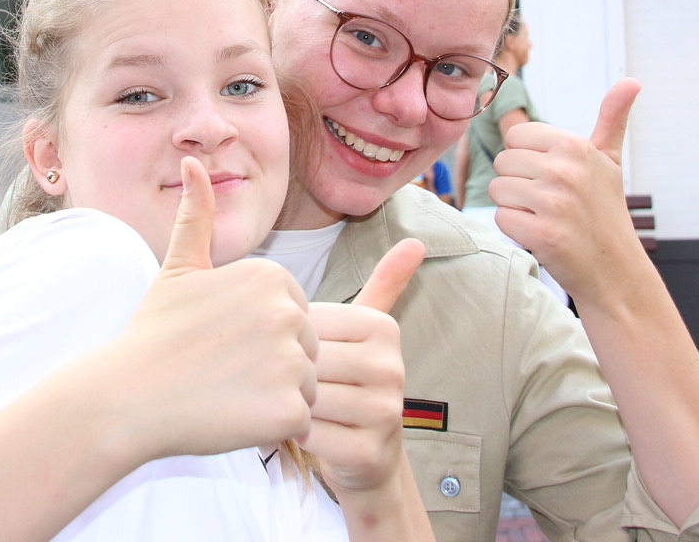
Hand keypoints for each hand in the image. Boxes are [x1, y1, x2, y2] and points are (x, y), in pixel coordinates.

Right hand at [114, 157, 318, 460]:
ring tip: (225, 392)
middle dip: (272, 367)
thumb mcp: (179, 268)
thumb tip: (192, 162)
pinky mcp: (289, 408)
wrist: (128, 396)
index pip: (294, 316)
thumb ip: (197, 215)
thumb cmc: (154, 332)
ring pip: (305, 387)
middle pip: (306, 350)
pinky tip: (231, 415)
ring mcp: (292, 361)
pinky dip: (271, 427)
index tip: (222, 341)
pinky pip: (299, 421)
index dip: (260, 336)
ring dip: (272, 398)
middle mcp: (289, 313)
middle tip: (221, 370)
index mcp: (273, 277)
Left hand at [303, 238, 424, 493]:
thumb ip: (384, 284)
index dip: (287, 341)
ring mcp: (385, 412)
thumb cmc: (351, 382)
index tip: (293, 354)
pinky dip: (292, 433)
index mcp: (383, 328)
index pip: (309, 323)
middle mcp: (392, 367)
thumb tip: (416, 241)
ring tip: (291, 405)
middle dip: (285, 374)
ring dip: (286, 403)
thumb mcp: (364, 329)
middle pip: (308, 360)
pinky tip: (298, 431)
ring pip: (306, 397)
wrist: (368, 457)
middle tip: (283, 384)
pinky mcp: (368, 451)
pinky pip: (309, 433)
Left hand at [488, 79, 642, 297]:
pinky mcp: (542, 234)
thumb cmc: (605, 210)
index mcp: (575, 146)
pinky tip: (542, 235)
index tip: (554, 177)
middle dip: (520, 183)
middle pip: (503, 163)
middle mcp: (564, 170)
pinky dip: (516, 230)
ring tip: (547, 217)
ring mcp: (554, 203)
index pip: (516, 136)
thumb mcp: (610, 160)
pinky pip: (501, 218)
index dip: (529, 159)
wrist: (615, 269)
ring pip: (498, 190)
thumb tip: (631, 81)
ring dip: (516, 207)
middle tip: (551, 202)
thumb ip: (612, 118)